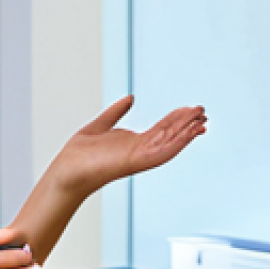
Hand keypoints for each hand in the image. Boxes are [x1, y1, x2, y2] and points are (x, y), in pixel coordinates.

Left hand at [56, 95, 205, 197]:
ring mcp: (141, 157)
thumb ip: (116, 112)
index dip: (177, 119)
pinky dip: (179, 142)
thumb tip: (130, 97)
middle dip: (187, 123)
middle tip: (203, 111)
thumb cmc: (79, 156)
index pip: (161, 129)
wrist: (66, 171)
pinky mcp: (138, 161)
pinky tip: (191, 132)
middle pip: (170, 134)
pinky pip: (163, 151)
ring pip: (171, 142)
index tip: (191, 110)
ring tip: (202, 118)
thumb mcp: (100, 125)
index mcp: (133, 143)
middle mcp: (140, 151)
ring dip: (187, 131)